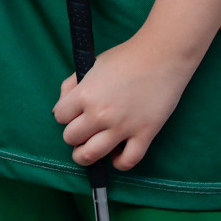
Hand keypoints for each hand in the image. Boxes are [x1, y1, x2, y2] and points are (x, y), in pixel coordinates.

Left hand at [52, 34, 195, 170]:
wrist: (161, 57)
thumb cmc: (125, 58)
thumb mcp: (92, 65)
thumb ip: (72, 85)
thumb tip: (60, 107)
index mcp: (84, 94)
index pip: (60, 117)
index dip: (64, 116)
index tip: (73, 115)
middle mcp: (99, 114)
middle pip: (71, 138)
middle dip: (74, 136)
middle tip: (82, 131)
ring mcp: (122, 127)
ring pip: (91, 155)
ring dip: (86, 156)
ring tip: (89, 150)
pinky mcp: (144, 135)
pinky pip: (126, 162)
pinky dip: (118, 163)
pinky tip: (117, 153)